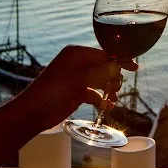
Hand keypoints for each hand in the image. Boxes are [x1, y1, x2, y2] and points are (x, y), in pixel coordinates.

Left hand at [19, 45, 137, 130]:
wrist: (32, 113)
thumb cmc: (52, 93)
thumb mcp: (78, 82)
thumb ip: (100, 73)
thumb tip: (120, 65)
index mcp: (76, 54)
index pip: (104, 54)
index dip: (120, 61)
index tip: (135, 67)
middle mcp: (78, 63)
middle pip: (105, 67)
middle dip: (113, 78)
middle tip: (114, 90)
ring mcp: (77, 78)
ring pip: (101, 81)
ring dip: (109, 90)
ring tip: (111, 100)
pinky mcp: (76, 92)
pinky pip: (95, 93)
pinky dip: (101, 99)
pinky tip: (106, 107)